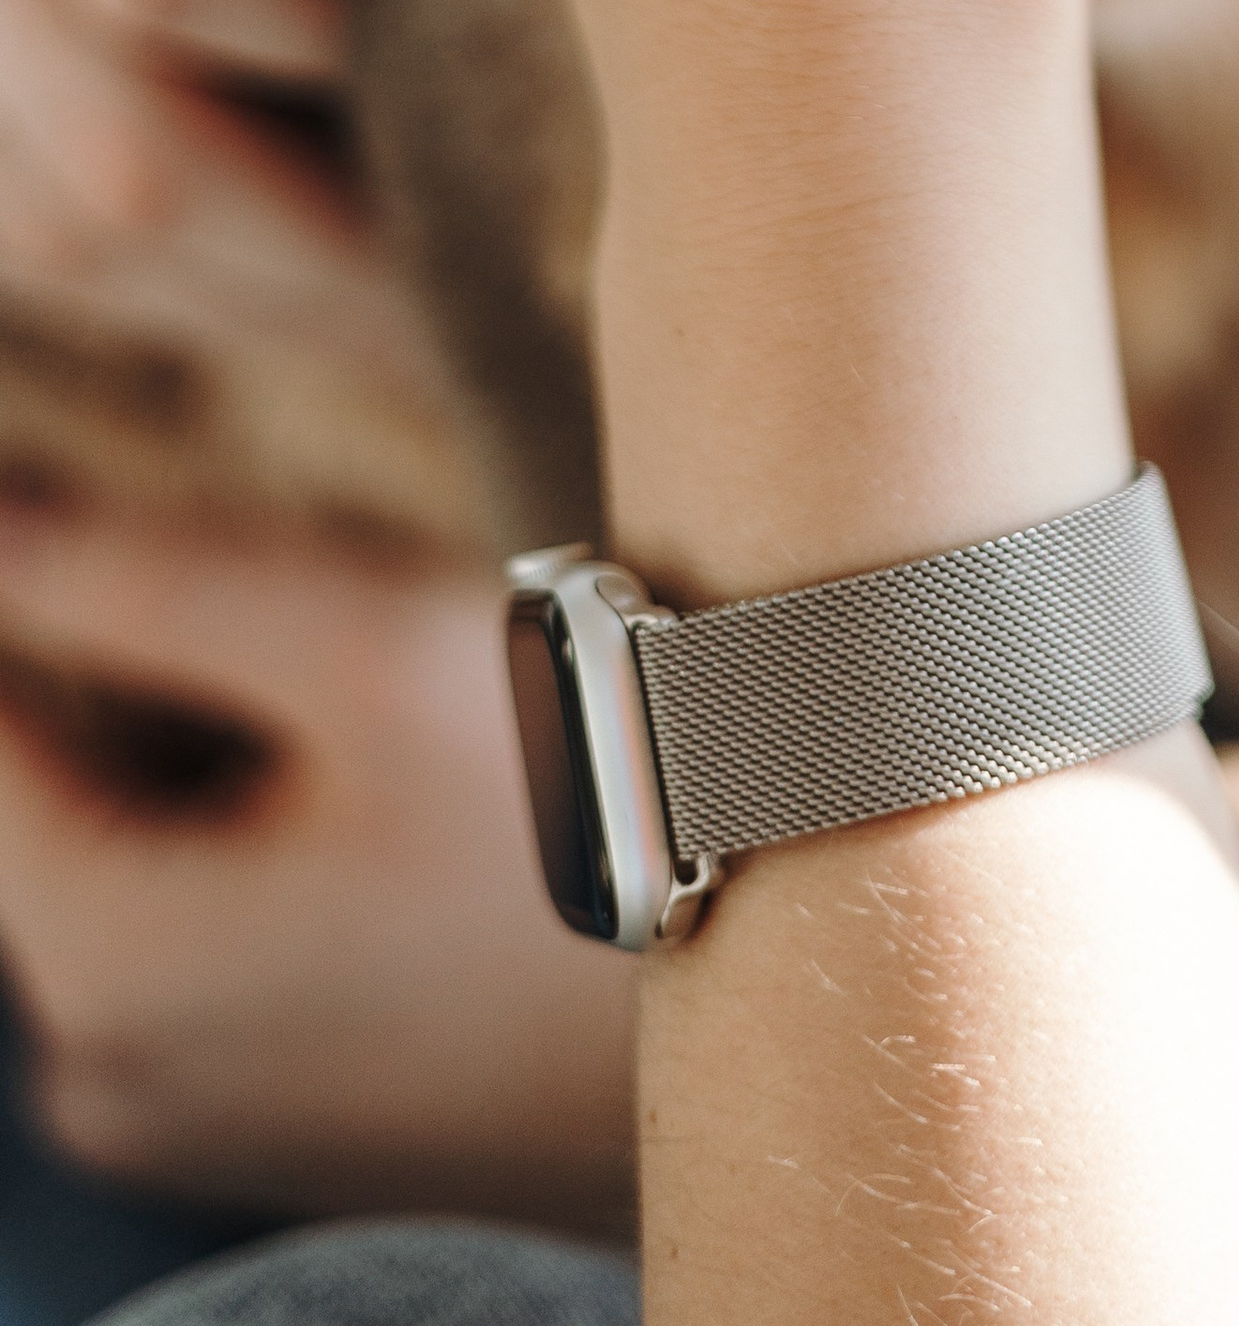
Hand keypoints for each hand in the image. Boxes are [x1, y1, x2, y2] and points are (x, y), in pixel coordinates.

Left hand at [0, 498, 632, 1228]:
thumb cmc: (596, 808)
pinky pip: (226, 926)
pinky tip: (406, 760)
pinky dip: (276, 822)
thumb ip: (140, 580)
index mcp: (100, 961)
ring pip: (152, 853)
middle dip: (133, 659)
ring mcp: (208, 1109)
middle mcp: (114, 1073)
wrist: (807, 990)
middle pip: (59, 799)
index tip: (82, 481)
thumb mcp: (365, 647)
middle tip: (298, 573)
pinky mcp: (303, 1111)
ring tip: (369, 649)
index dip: (27, 583)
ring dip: (215, 738)